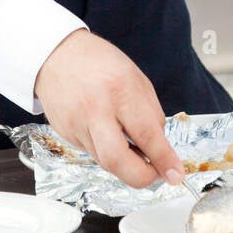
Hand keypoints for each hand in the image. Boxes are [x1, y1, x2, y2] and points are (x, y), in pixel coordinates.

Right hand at [34, 30, 184, 188]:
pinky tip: (109, 134)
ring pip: (106, 162)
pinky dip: (108, 152)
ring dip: (126, 164)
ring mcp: (76, 124)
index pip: (146, 134)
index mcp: (119, 89)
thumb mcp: (136, 79)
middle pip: (117, 160)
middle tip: (156, 174)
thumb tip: (160, 149)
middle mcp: (95, 109)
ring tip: (134, 149)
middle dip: (142, 177)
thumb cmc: (99, 63)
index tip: (175, 174)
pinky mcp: (65, 135)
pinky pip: (93, 154)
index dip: (164, 159)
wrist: (56, 55)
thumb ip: (151, 114)